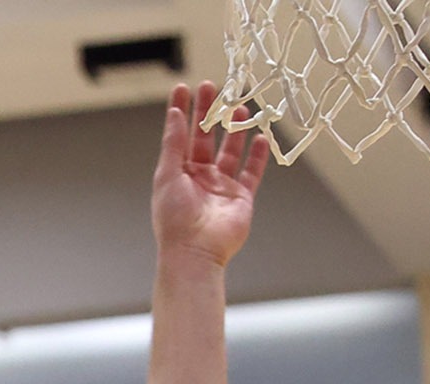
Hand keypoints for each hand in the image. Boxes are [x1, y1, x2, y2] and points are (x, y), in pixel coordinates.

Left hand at [152, 83, 270, 267]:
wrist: (195, 251)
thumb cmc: (174, 217)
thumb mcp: (168, 175)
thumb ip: (173, 144)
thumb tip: (174, 114)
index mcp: (178, 172)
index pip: (181, 134)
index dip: (182, 111)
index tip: (184, 87)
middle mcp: (200, 176)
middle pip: (206, 137)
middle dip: (209, 112)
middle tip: (214, 86)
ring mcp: (221, 186)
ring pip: (231, 151)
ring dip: (236, 129)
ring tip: (240, 106)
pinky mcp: (241, 197)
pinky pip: (252, 172)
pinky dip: (258, 156)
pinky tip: (260, 136)